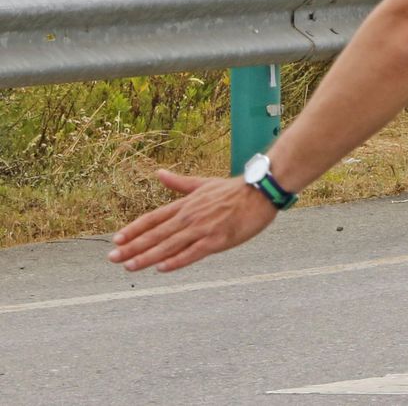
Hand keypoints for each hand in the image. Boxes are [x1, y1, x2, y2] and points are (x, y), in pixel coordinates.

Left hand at [107, 170, 278, 272]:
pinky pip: (193, 253)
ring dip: (147, 257)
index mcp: (186, 204)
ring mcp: (203, 229)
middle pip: (156, 234)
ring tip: (129, 266)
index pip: (153, 218)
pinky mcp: (217, 240)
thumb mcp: (203, 183)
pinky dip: (177, 260)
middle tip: (113, 258)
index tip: (117, 240)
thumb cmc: (234, 189)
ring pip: (169, 245)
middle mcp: (190, 217)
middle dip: (132, 247)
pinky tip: (162, 268)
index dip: (134, 229)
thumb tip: (159, 173)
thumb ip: (179, 183)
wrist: (261, 191)